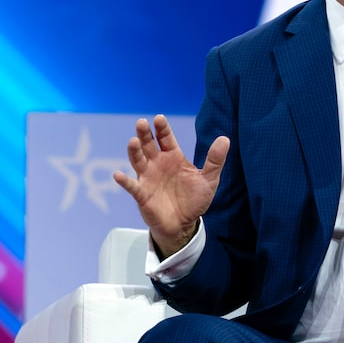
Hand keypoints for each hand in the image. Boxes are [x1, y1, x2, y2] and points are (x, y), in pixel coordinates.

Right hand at [113, 114, 229, 256]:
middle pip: (148, 145)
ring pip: (138, 161)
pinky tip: (118, 175)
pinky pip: (132, 186)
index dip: (162, 128)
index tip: (159, 118)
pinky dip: (124, 181)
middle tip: (142, 122)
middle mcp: (158, 164)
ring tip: (133, 141)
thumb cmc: (195, 199)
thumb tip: (225, 138)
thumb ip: (215, 160)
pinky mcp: (142, 194)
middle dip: (145, 134)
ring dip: (134, 151)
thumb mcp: (209, 179)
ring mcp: (148, 178)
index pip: (165, 138)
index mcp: (173, 157)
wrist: (184, 224)